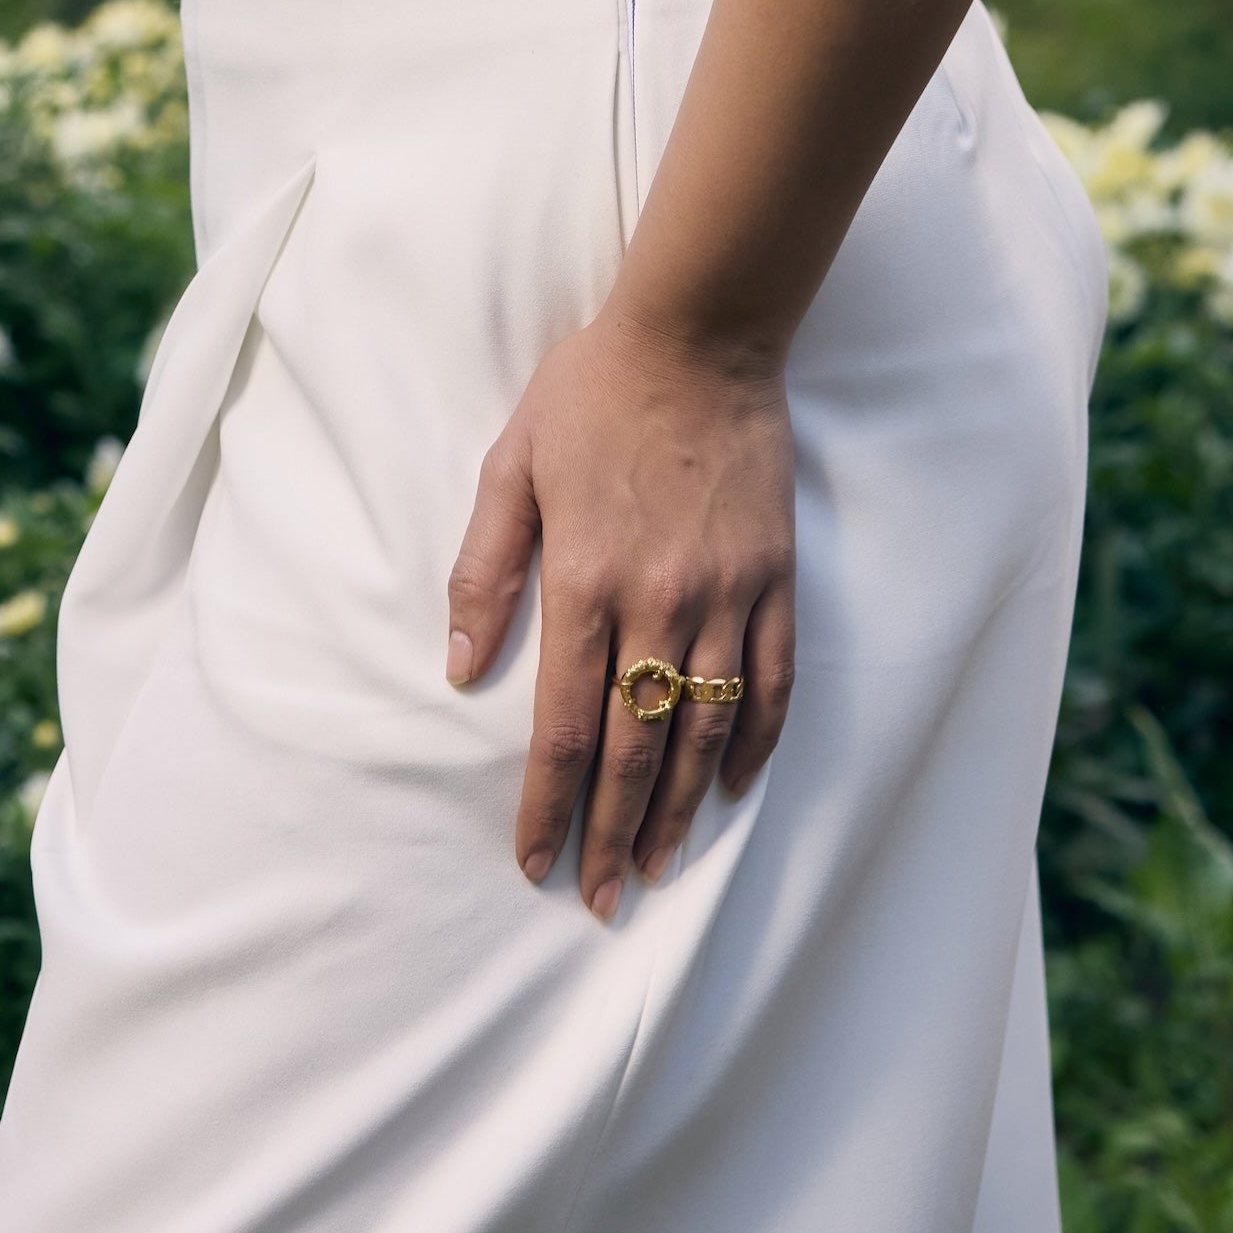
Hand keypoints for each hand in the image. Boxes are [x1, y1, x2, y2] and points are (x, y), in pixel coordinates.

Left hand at [446, 300, 795, 919]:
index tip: (534, 861)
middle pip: (636, 749)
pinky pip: (772, 682)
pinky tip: (734, 786)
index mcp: (584, 578)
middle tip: (602, 901)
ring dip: (681, 810)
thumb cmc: (593, 391)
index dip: (547, 804)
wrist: (700, 331)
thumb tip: (457, 666)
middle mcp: (657, 602)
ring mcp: (726, 595)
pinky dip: (755, 743)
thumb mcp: (511, 464)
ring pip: (704, 730)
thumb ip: (484, 569)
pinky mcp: (775, 579)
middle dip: (613, 834)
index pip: (563, 725)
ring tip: (661, 866)